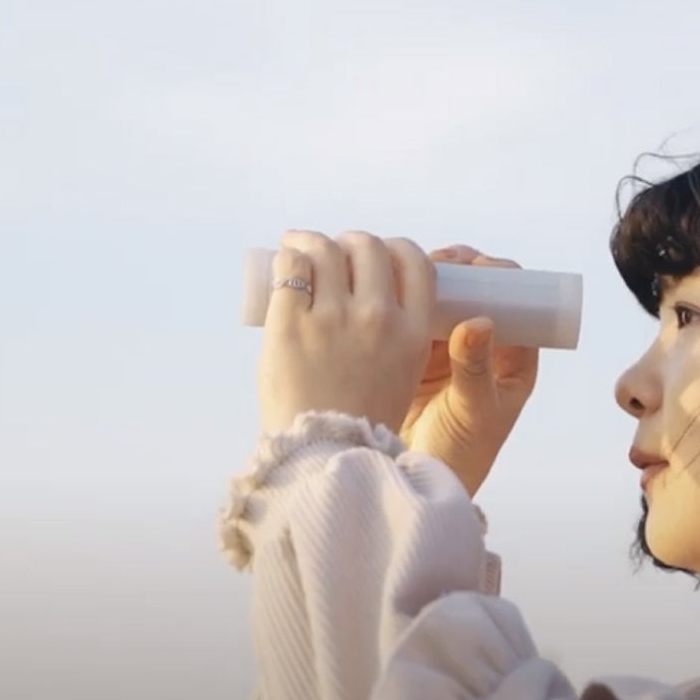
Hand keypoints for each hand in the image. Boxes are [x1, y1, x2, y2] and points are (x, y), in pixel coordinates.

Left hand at [258, 230, 434, 435]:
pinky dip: (286, 257)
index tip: (378, 255)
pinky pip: (290, 268)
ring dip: (311, 242)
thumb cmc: (360, 422)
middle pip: (369, 247)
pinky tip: (282, 263)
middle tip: (333, 253)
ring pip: (326, 249)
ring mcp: (333, 319)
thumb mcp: (402, 374)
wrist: (323, 457)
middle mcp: (378, 318)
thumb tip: (365, 293)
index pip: (416, 262)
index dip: (395, 249)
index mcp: (412, 332)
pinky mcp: (290, 324)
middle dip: (350, 243)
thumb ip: (394, 334)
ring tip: (298, 248)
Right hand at [399, 245, 538, 496]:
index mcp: (512, 358)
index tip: (480, 265)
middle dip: (462, 269)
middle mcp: (482, 346)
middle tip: (441, 260)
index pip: (518, 303)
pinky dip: (404, 296)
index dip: (502, 277)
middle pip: (479, 292)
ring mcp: (447, 346)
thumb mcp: (474, 411)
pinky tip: (389, 285)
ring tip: (411, 267)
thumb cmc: (460, 454)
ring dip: (430, 279)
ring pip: (444, 298)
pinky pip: (412, 313)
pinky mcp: (413, 350)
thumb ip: (475, 369)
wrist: (414, 478)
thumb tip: (478, 322)